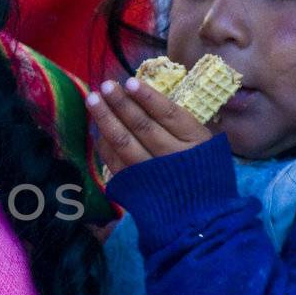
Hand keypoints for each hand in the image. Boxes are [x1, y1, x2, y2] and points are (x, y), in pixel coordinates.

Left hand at [87, 76, 211, 177]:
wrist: (198, 212)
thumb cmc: (199, 168)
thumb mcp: (201, 143)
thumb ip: (177, 122)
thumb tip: (140, 94)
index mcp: (195, 142)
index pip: (169, 114)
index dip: (148, 97)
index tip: (130, 82)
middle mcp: (173, 158)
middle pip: (143, 126)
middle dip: (122, 104)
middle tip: (106, 86)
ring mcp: (152, 174)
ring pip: (125, 143)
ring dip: (107, 119)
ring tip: (93, 100)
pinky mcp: (134, 186)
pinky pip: (115, 161)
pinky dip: (105, 143)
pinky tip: (98, 127)